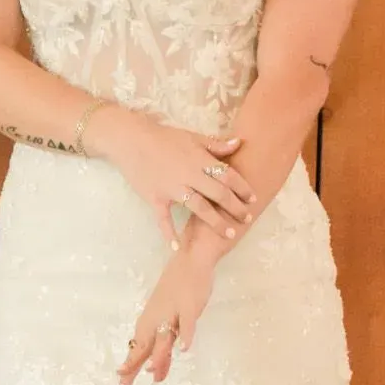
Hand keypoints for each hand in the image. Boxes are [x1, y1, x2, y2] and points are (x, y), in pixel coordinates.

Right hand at [87, 106, 256, 251]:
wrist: (131, 140)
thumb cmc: (164, 138)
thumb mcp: (192, 137)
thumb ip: (216, 144)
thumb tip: (239, 143)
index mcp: (199, 159)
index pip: (227, 175)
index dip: (242, 187)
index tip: (253, 199)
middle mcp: (189, 175)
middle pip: (218, 194)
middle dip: (235, 207)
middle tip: (247, 218)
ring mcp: (172, 189)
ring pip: (199, 208)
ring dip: (215, 222)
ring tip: (229, 233)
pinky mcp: (155, 198)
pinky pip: (163, 219)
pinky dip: (169, 233)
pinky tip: (176, 247)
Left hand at [117, 252, 214, 384]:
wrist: (189, 260)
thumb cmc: (177, 290)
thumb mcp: (167, 321)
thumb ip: (163, 346)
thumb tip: (155, 371)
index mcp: (149, 322)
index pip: (137, 349)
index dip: (129, 368)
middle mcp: (156, 319)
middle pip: (145, 347)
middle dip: (134, 367)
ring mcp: (172, 313)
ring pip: (164, 338)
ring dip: (158, 355)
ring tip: (150, 371)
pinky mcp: (189, 307)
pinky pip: (187, 323)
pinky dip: (186, 336)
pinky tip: (184, 349)